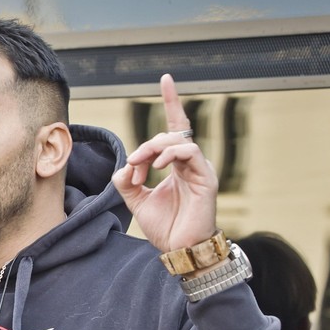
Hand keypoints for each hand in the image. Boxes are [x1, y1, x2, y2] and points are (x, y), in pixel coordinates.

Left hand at [112, 74, 217, 251]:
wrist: (179, 250)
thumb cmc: (165, 228)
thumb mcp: (136, 201)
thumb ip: (127, 181)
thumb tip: (123, 166)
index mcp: (176, 166)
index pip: (175, 128)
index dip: (172, 102)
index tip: (166, 78)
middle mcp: (190, 164)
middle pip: (168, 135)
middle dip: (145, 148)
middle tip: (132, 169)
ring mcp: (200, 170)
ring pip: (178, 140)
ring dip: (153, 150)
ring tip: (140, 167)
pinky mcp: (207, 179)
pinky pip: (190, 152)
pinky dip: (171, 154)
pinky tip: (158, 165)